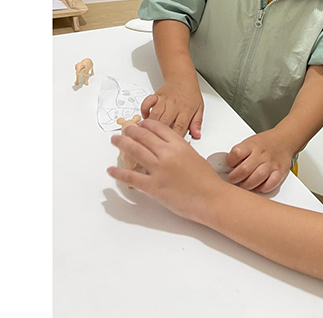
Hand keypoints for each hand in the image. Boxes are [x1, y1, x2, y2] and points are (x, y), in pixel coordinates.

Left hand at [108, 119, 222, 222]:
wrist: (211, 198)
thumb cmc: (207, 181)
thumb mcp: (194, 157)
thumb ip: (179, 151)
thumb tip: (167, 150)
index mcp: (179, 145)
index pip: (157, 128)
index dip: (145, 124)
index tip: (140, 124)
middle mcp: (167, 154)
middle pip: (143, 136)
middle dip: (130, 131)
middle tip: (124, 130)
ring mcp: (159, 170)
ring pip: (135, 151)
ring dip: (122, 144)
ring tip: (115, 141)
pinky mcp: (153, 186)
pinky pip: (131, 177)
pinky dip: (119, 173)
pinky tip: (112, 170)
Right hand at [140, 78, 203, 137]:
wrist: (182, 77)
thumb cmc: (190, 94)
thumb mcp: (199, 108)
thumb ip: (197, 123)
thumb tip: (197, 135)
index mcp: (186, 111)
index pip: (180, 127)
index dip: (174, 138)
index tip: (169, 147)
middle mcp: (174, 106)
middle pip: (164, 122)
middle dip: (158, 134)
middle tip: (152, 143)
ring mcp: (164, 101)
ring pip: (154, 114)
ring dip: (149, 125)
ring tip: (144, 134)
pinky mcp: (156, 96)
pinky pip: (147, 103)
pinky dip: (144, 110)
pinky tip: (144, 117)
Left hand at [226, 130, 293, 193]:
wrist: (284, 140)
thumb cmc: (264, 143)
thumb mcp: (249, 143)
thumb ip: (239, 154)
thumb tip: (225, 168)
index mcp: (251, 145)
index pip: (237, 153)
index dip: (229, 162)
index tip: (228, 166)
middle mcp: (261, 154)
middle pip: (245, 169)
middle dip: (235, 178)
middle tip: (233, 179)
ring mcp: (271, 163)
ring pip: (258, 177)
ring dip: (247, 185)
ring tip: (243, 185)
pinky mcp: (280, 172)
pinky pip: (271, 183)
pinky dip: (263, 188)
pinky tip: (258, 187)